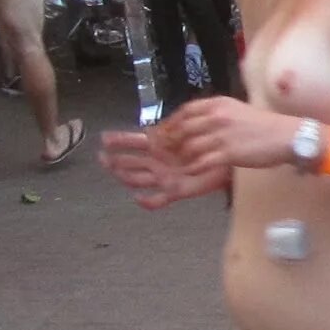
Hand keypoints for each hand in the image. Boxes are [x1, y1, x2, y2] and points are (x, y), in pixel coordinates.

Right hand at [99, 129, 227, 209]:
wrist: (228, 155)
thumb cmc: (209, 140)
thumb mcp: (189, 127)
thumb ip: (172, 127)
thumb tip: (154, 129)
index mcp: (159, 145)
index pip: (133, 141)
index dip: (118, 140)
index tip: (104, 137)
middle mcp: (157, 162)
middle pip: (130, 162)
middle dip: (115, 160)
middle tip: (102, 156)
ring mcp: (165, 177)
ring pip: (138, 179)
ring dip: (125, 176)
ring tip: (116, 171)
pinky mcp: (177, 191)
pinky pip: (159, 201)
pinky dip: (148, 202)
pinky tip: (138, 198)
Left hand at [160, 97, 300, 172]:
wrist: (286, 136)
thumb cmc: (265, 125)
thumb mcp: (238, 110)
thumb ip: (218, 113)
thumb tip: (199, 121)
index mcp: (219, 104)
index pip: (186, 110)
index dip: (172, 122)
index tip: (166, 132)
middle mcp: (217, 117)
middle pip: (183, 129)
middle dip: (171, 141)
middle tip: (166, 152)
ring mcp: (222, 135)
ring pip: (189, 146)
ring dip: (181, 156)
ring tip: (178, 163)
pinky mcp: (228, 153)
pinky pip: (202, 162)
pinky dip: (194, 168)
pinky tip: (191, 171)